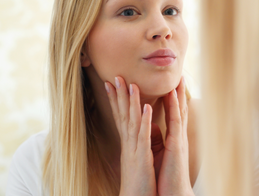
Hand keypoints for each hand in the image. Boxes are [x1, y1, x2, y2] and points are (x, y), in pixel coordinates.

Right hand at [105, 77, 156, 195]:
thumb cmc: (139, 182)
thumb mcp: (140, 159)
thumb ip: (142, 143)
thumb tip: (146, 130)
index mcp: (129, 143)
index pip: (121, 117)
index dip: (116, 100)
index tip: (112, 84)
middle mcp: (129, 144)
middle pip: (123, 115)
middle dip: (119, 95)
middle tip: (115, 76)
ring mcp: (134, 149)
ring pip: (132, 121)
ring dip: (131, 102)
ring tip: (131, 84)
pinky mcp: (142, 157)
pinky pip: (144, 136)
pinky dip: (145, 121)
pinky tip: (147, 107)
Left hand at [155, 77, 193, 195]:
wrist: (173, 194)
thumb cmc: (166, 178)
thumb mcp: (160, 154)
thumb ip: (158, 139)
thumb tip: (153, 126)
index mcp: (173, 138)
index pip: (174, 114)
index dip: (172, 99)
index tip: (170, 83)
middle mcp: (178, 136)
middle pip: (179, 109)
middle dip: (178, 91)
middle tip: (179, 74)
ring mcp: (179, 139)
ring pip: (179, 111)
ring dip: (177, 94)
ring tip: (177, 78)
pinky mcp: (177, 144)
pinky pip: (175, 122)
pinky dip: (174, 107)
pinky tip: (172, 94)